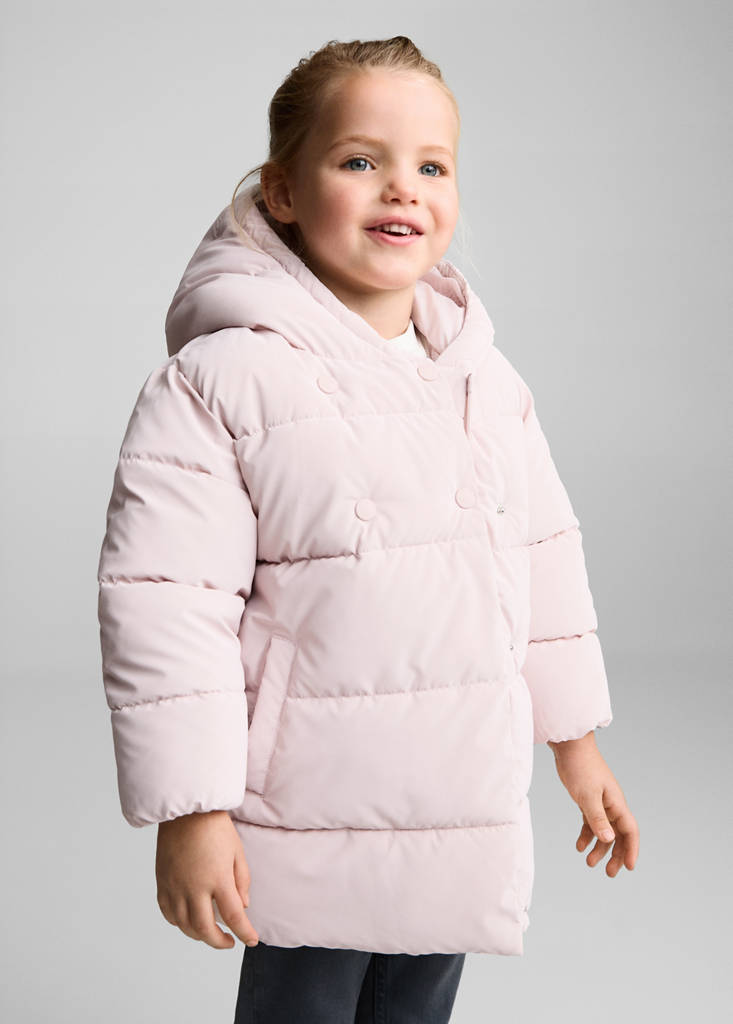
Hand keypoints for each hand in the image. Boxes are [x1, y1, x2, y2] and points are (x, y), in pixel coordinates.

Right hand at [155, 809, 259, 948]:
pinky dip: (179, 923)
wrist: (186, 810)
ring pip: (184, 925)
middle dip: (218, 942)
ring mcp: (175, 886)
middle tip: (229, 942)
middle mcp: (194, 887)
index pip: (233, 916)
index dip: (244, 932)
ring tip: (210, 933)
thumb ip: (242, 881)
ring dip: (198, 935)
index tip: (251, 940)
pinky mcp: (162, 882)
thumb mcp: (237, 851)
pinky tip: (188, 921)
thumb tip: (243, 906)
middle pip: (205, 928)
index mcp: (217, 878)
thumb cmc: (214, 826)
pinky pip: (168, 913)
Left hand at [547, 731, 638, 876]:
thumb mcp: (587, 796)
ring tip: (589, 864)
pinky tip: (579, 847)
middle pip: (619, 835)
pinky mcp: (587, 800)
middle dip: (616, 855)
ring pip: (604, 831)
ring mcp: (600, 802)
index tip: (630, 868)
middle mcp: (611, 805)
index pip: (630, 831)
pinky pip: (591, 822)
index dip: (631, 850)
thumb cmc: (580, 767)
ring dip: (599, 848)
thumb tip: (609, 840)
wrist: (569, 747)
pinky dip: (587, 835)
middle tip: (609, 873)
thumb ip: (597, 818)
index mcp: (616, 803)